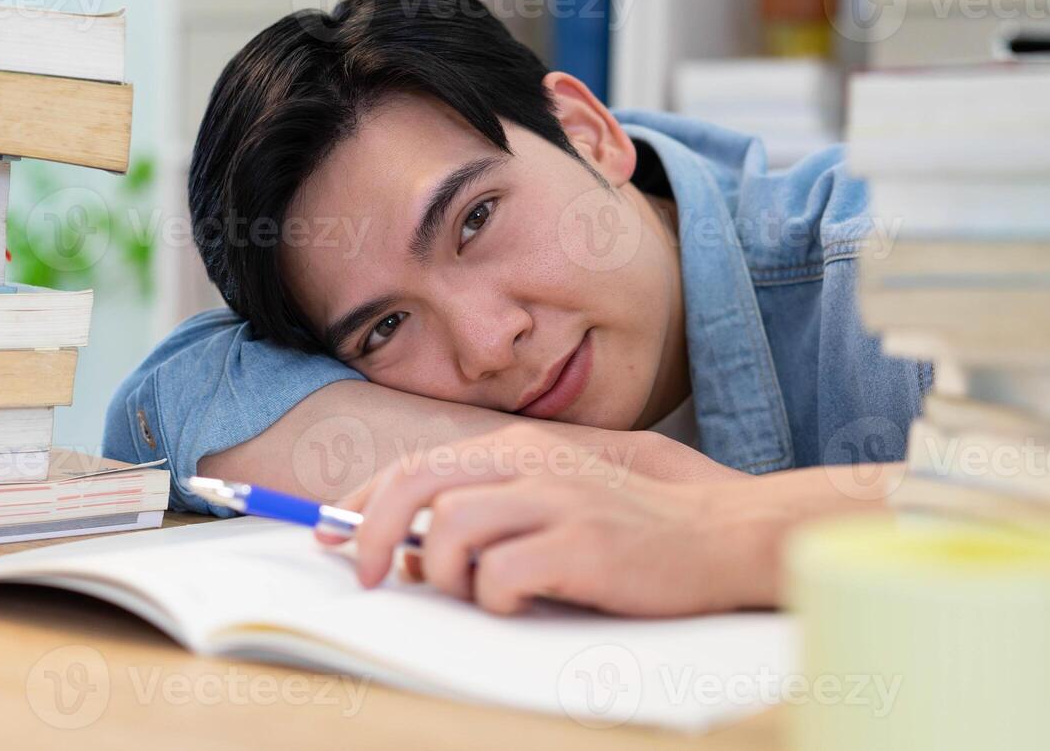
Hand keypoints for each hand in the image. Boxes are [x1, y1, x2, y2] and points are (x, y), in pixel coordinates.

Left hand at [324, 424, 898, 616]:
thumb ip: (487, 509)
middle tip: (365, 577)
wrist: (720, 535)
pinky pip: (503, 576)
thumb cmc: (627, 526)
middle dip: (372, 533)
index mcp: (517, 448)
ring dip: (443, 572)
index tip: (329, 535)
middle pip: (418, 486)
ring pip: (451, 528)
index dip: (361, 503)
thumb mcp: (551, 498)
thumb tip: (404, 546)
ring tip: (478, 591)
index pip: (415, 466)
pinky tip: (523, 602)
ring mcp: (558, 502)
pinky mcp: (584, 548)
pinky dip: (496, 599)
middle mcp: (531, 464)